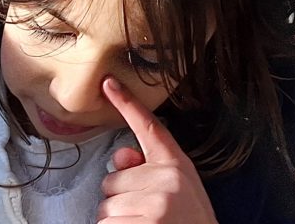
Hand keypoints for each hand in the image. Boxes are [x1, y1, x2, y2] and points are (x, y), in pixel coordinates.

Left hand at [99, 78, 216, 223]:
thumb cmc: (189, 219)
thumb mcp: (178, 189)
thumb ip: (151, 171)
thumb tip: (120, 157)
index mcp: (176, 165)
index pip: (149, 128)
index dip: (127, 104)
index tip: (107, 83)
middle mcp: (165, 179)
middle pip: (111, 181)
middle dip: (119, 199)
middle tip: (145, 213)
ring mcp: (153, 203)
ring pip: (105, 208)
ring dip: (116, 220)